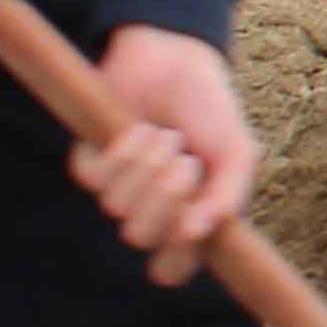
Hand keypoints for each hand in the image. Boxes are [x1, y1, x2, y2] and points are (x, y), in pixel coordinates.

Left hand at [75, 25, 260, 287]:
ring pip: (117, 207)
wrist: (175, 57)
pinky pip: (94, 179)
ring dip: (149, 164)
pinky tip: (139, 129)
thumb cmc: (210, 108)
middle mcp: (151, 210)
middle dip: (168, 195)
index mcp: (189, 218)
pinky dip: (123, 150)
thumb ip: (229, 195)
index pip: (171, 269)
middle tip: (187, 161)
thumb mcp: (236, 151)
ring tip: (166, 136)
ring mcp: (119, 188)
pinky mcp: (90, 163)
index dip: (176, 254)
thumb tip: (197, 234)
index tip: (193, 224)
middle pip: (141, 237)